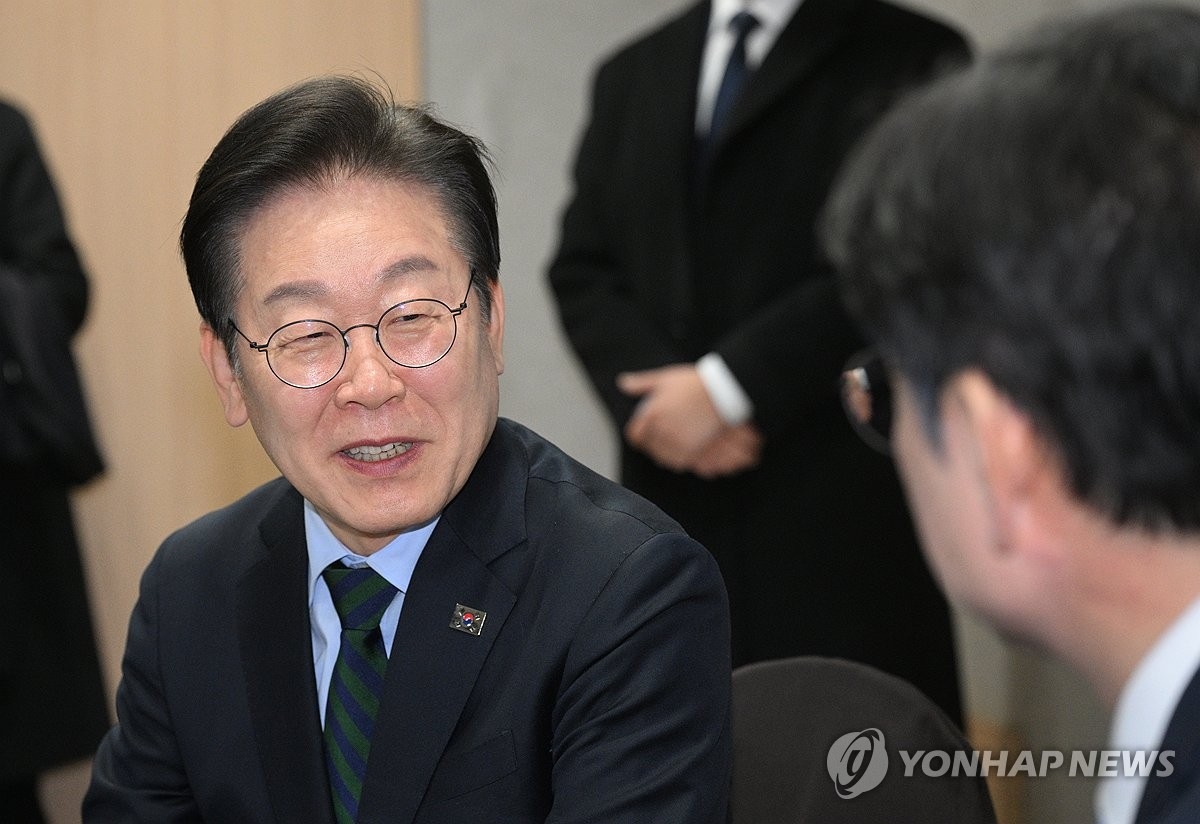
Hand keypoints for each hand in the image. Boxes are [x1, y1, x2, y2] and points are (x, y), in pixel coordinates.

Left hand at [618, 365, 761, 476]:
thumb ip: (641, 384)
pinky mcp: (692, 451)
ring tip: (671, 443)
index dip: (637, 435)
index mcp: (651, 414)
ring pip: (662, 457)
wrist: (722, 393)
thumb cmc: (695, 384)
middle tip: (659, 436)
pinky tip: (681, 450)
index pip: (635, 435)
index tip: (641, 433)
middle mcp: (661, 431)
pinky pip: (678, 463)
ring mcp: (676, 443)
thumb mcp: (665, 379)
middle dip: (651, 442)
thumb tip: (623, 383)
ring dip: (663, 452)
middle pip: (648, 447)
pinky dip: (677, 459)